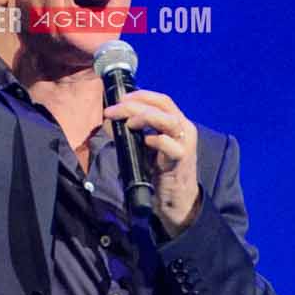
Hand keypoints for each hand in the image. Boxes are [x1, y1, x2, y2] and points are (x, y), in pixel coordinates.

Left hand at [103, 88, 200, 234]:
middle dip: (135, 105)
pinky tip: (144, 142)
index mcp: (177, 123)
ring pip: (168, 121)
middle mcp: (184, 129)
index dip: (142, 95)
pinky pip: (169, 145)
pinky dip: (155, 140)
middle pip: (162, 106)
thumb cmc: (161, 171)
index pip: (162, 100)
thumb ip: (131, 132)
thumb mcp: (145, 148)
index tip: (121, 98)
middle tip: (113, 110)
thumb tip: (109, 121)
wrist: (177, 199)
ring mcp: (185, 143)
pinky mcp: (182, 159)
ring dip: (145, 118)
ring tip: (128, 124)